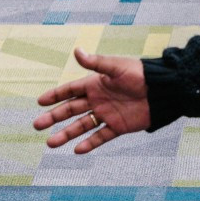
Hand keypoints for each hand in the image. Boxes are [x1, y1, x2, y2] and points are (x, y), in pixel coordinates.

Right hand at [35, 48, 149, 154]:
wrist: (162, 90)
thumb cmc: (140, 74)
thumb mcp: (116, 67)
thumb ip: (96, 63)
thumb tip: (77, 51)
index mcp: (96, 84)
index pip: (71, 90)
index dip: (55, 95)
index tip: (40, 102)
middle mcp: (98, 100)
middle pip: (71, 110)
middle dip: (54, 117)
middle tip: (37, 125)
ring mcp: (107, 114)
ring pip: (82, 126)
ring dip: (67, 134)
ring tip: (51, 143)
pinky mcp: (118, 126)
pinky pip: (101, 136)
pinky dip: (89, 143)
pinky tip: (77, 150)